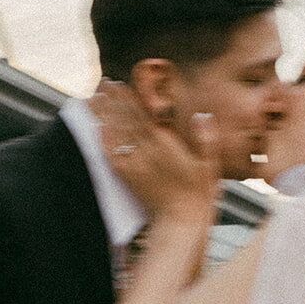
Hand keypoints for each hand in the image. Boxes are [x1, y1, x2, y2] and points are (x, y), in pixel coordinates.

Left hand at [91, 81, 217, 221]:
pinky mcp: (128, 177)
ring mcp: (135, 165)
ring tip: (95, 97)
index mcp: (166, 145)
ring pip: (116, 134)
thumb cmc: (199, 193)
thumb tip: (203, 116)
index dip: (130, 98)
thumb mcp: (210, 165)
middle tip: (103, 81)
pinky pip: (112, 155)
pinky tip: (97, 129)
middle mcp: (147, 152)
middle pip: (126, 120)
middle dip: (113, 100)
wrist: (181, 222)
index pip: (143, 115)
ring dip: (104, 115)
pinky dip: (103, 140)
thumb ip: (206, 140)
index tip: (120, 82)